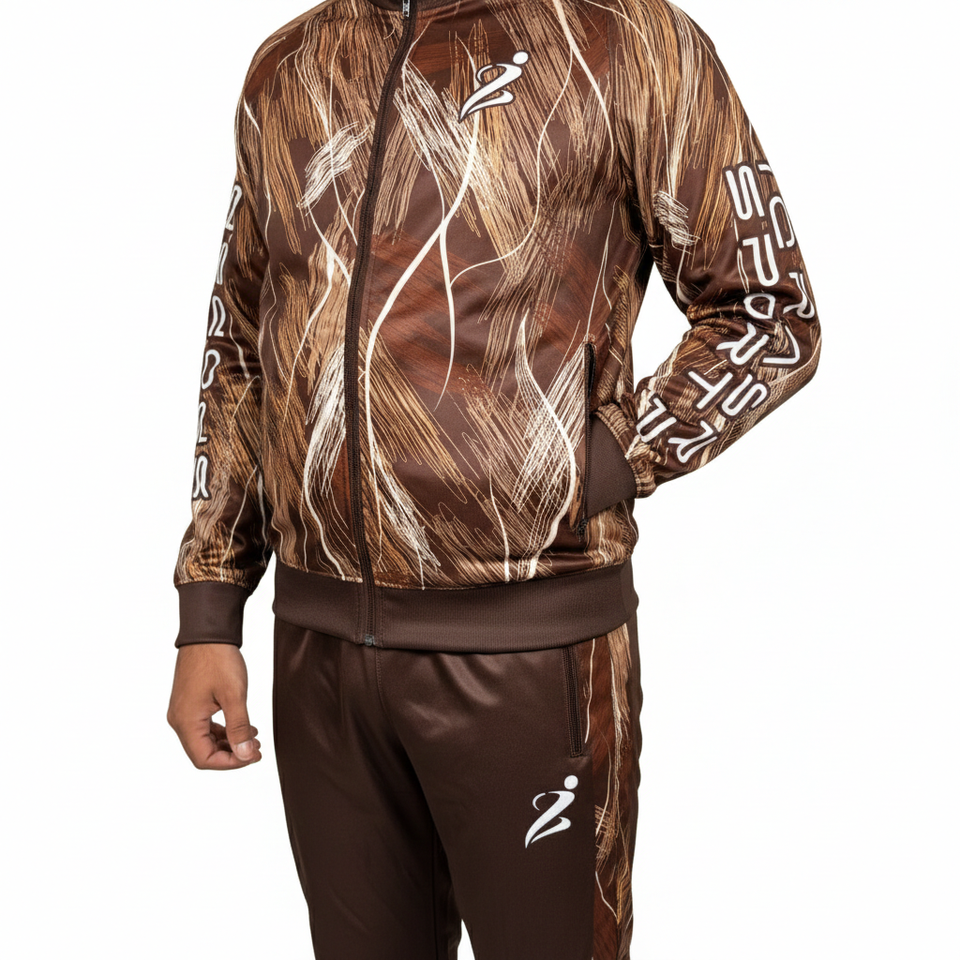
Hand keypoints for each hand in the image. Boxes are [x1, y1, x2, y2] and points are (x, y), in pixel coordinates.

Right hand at [167, 643, 261, 769]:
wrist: (207, 633)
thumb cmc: (218, 660)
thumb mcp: (234, 695)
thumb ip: (239, 728)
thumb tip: (246, 755)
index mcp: (186, 721)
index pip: (204, 759)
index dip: (230, 763)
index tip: (253, 756)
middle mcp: (179, 720)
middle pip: (203, 752)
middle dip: (232, 754)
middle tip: (257, 750)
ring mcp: (182, 711)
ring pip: (204, 740)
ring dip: (228, 742)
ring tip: (253, 738)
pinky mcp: (189, 703)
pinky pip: (203, 726)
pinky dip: (223, 730)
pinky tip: (242, 726)